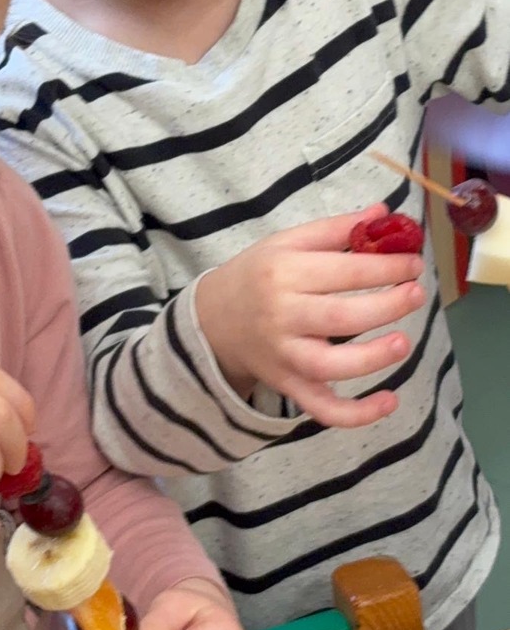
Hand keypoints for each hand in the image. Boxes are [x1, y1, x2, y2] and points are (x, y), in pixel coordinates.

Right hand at [196, 204, 424, 426]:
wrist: (212, 319)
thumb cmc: (257, 274)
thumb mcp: (286, 242)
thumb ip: (334, 230)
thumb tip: (383, 214)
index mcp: (283, 273)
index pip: (343, 271)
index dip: (385, 267)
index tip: (414, 263)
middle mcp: (282, 316)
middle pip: (341, 317)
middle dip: (387, 306)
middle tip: (416, 294)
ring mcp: (285, 356)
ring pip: (332, 366)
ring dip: (374, 357)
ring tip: (405, 342)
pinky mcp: (289, 386)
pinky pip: (322, 408)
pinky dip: (356, 414)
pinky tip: (389, 402)